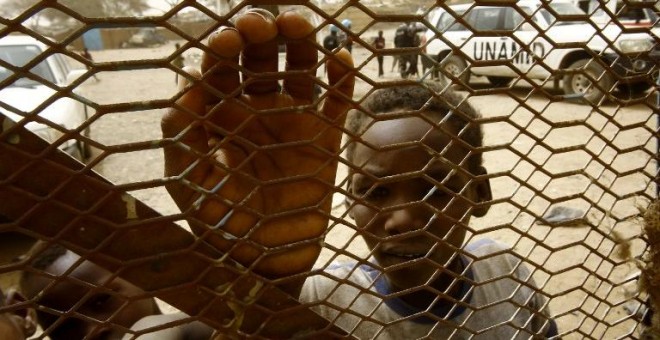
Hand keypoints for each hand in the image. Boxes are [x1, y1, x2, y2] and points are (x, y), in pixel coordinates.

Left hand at [162, 9, 354, 277]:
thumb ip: (181, 138)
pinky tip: (340, 58)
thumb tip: (187, 88)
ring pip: (299, 67)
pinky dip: (342, 77)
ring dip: (300, 40)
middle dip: (259, 32)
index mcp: (221, 114)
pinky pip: (338, 100)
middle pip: (260, 56)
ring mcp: (295, 119)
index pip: (219, 67)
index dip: (222, 47)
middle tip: (262, 24)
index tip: (229, 40)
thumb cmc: (223, 222)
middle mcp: (258, 108)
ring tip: (298, 24)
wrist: (269, 258)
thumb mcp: (190, 185)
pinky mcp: (327, 136)